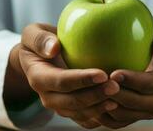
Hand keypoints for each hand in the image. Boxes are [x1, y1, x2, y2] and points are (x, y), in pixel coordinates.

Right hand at [4, 23, 119, 128]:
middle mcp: (47, 97)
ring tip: (120, 97)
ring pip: (81, 114)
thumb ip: (40, 39)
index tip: (102, 74)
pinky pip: (86, 120)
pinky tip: (117, 105)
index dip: (81, 80)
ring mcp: (60, 107)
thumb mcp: (32, 33)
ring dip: (100, 108)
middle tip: (115, 86)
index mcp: (38, 78)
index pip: (60, 82)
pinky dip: (101, 115)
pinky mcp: (71, 111)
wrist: (40, 59)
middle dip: (95, 96)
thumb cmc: (40, 42)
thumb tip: (54, 48)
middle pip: (72, 102)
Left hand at [94, 27, 152, 127]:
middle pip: (136, 104)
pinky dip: (104, 114)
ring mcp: (148, 111)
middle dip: (116, 95)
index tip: (114, 73)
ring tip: (91, 91)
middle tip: (97, 83)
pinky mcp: (137, 115)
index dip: (132, 81)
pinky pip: (118, 121)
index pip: (150, 84)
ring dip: (107, 106)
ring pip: (125, 115)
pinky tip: (89, 100)